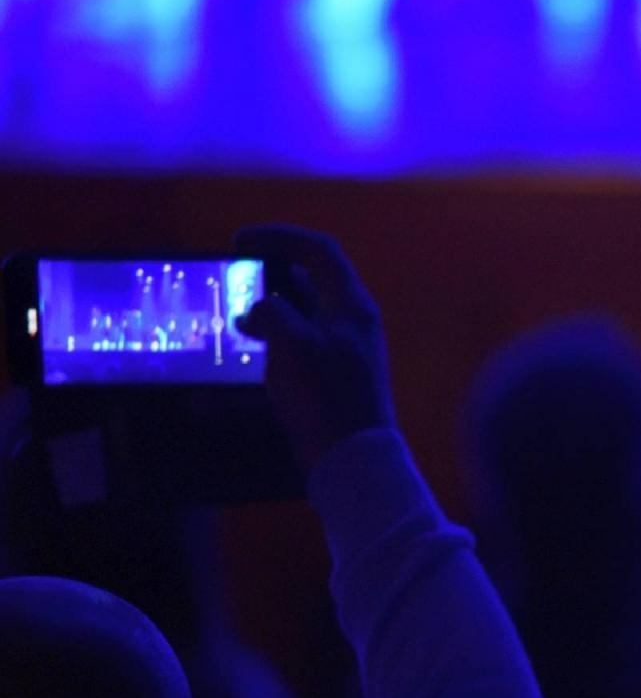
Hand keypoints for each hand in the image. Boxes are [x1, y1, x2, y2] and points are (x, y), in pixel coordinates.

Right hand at [234, 225, 395, 471]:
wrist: (354, 460)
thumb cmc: (329, 398)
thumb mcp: (296, 346)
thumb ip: (273, 315)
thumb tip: (255, 311)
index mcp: (352, 306)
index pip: (319, 251)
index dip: (279, 236)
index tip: (238, 241)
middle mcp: (350, 323)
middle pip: (307, 283)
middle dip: (267, 278)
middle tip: (232, 282)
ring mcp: (340, 352)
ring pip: (297, 318)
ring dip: (263, 314)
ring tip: (229, 320)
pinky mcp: (327, 379)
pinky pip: (292, 351)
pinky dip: (266, 348)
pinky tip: (239, 357)